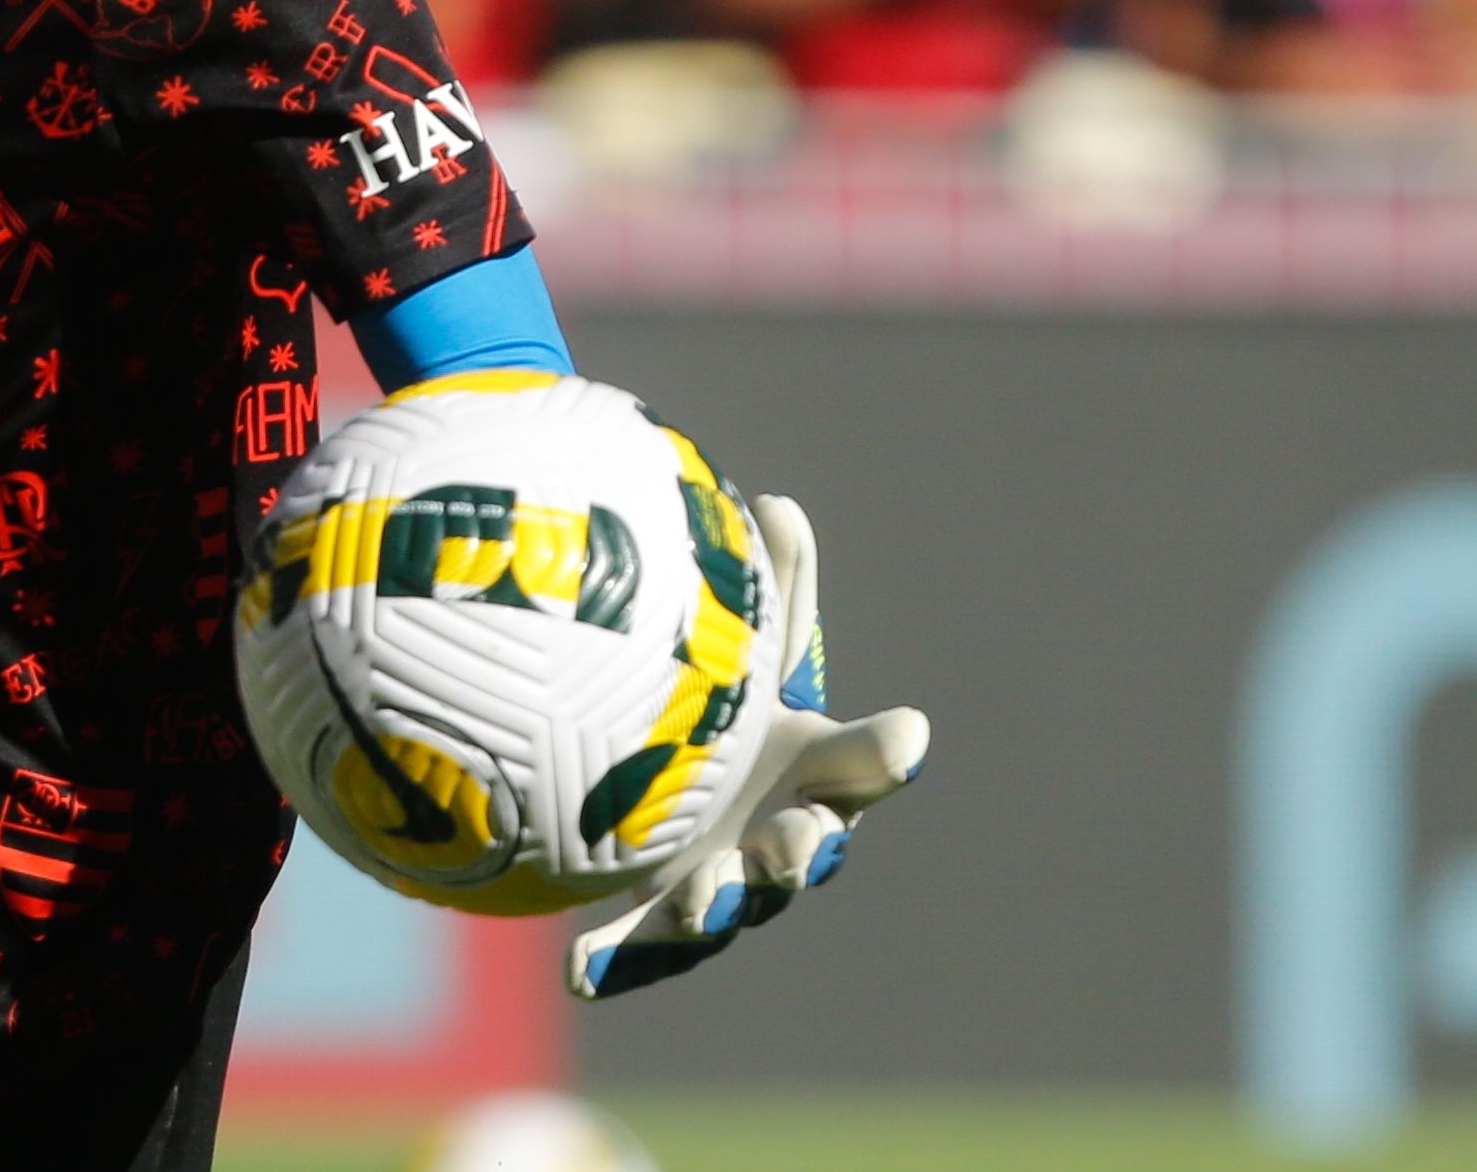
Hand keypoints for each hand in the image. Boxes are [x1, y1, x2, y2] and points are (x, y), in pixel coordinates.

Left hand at [566, 492, 928, 998]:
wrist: (669, 794)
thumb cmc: (725, 719)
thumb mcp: (747, 657)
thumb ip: (772, 594)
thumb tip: (778, 503)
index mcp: (812, 779)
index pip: (856, 765)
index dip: (879, 754)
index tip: (900, 732)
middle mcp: (777, 844)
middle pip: (804, 855)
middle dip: (805, 847)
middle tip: (794, 835)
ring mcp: (721, 888)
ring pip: (728, 909)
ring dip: (718, 904)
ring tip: (704, 893)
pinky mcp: (657, 920)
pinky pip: (635, 948)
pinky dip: (613, 964)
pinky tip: (576, 974)